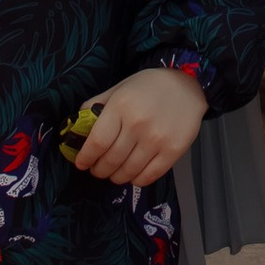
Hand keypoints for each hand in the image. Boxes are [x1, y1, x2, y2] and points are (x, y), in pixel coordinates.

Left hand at [72, 65, 208, 187]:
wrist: (187, 84)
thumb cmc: (149, 86)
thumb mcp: (119, 88)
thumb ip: (96, 106)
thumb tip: (77, 128)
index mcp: (121, 106)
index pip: (97, 142)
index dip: (86, 157)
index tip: (82, 164)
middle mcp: (138, 124)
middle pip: (111, 160)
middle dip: (99, 170)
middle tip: (98, 170)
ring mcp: (157, 139)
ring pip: (128, 171)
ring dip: (116, 177)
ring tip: (114, 174)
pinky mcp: (173, 151)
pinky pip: (149, 176)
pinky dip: (137, 180)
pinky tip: (133, 174)